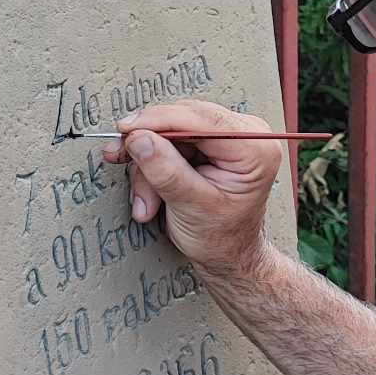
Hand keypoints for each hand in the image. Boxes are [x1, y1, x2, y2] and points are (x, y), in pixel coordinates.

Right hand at [102, 100, 280, 278]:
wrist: (226, 256)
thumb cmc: (221, 238)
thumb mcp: (190, 206)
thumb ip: (165, 171)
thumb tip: (139, 138)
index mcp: (254, 149)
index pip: (201, 118)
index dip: (159, 120)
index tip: (127, 128)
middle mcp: (244, 135)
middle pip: (181, 121)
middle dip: (149, 149)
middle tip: (121, 158)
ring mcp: (225, 138)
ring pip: (169, 134)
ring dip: (148, 166)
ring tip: (147, 201)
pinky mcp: (208, 145)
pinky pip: (169, 143)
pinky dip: (152, 166)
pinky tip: (150, 192)